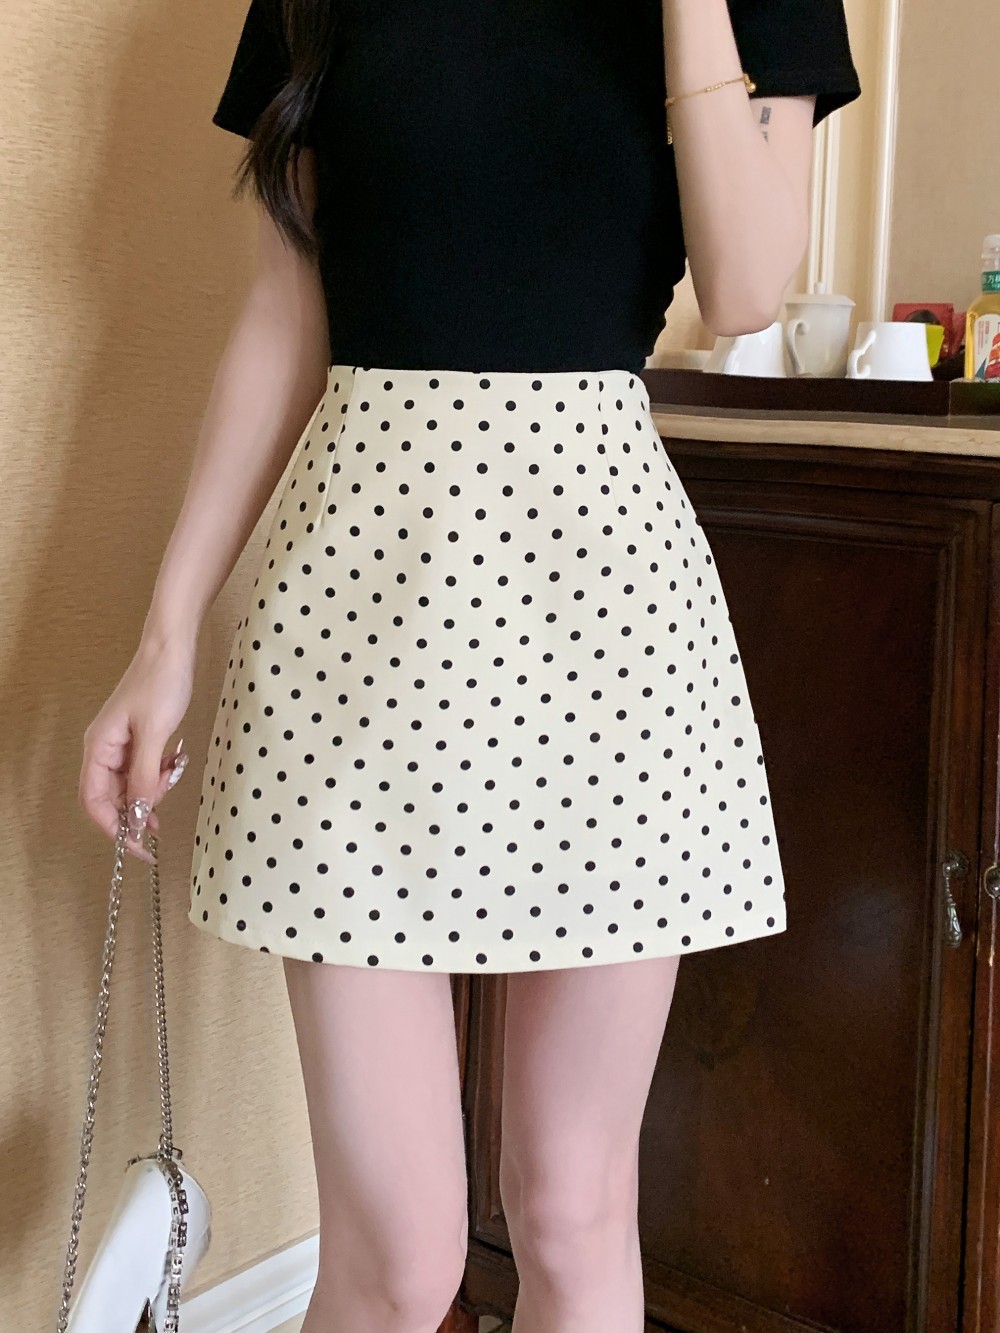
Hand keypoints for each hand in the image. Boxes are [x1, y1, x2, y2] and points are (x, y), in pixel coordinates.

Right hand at [79, 639, 196, 864]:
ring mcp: (122, 744)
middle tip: (162, 819)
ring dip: (152, 790)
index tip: (138, 846)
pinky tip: (173, 763)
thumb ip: (146, 776)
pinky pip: (144, 770)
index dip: (114, 827)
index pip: (94, 801)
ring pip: (132, 785)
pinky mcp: (139, 739)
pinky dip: (159, 774)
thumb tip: (140, 814)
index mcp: (99, 748)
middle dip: (137, 809)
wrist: (172, 649)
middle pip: (112, 797)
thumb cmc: (160, 683)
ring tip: (172, 773)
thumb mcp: (155, 733)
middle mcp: (105, 749)